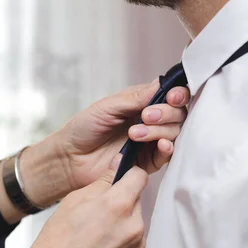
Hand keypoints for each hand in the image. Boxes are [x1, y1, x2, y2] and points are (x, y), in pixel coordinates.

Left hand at [0, 79, 188, 221]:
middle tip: (147, 116)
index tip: (171, 97)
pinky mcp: (147, 162)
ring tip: (135, 134)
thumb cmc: (83, 128)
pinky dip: (167, 149)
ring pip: (174, 133)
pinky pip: (166, 156)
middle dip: (167, 113)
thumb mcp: (107, 107)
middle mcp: (150, 121)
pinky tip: (161, 145)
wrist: (69, 158)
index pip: (170, 95)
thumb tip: (161, 84)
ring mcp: (150, 142)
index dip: (177, 94)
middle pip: (177, 114)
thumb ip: (135, 98)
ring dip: (160, 131)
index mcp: (142, 103)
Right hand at [0, 165, 148, 247]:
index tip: (122, 179)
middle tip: (99, 212)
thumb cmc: (58, 240)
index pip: (139, 176)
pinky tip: (103, 245)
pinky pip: (135, 240)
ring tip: (98, 232)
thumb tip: (117, 166)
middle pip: (137, 200)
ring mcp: (137, 245)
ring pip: (136, 221)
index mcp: (118, 205)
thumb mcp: (76, 198)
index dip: (128, 175)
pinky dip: (123, 239)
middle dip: (122, 201)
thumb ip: (103, 181)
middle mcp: (133, 225)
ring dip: (123, 221)